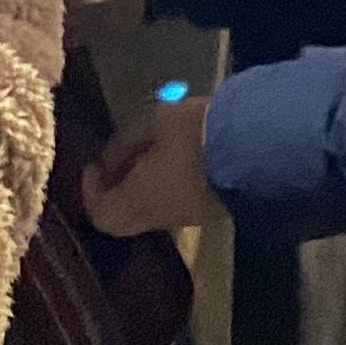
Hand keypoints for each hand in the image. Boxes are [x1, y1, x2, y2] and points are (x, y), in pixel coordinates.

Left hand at [81, 94, 218, 236]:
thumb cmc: (195, 133)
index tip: (94, 163)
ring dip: (136, 194)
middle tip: (113, 167)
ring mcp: (186, 218)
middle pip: (121, 222)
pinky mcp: (207, 212)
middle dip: (111, 196)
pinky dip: (158, 194)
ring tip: (142, 159)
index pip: (101, 213)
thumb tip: (107, 159)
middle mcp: (159, 217)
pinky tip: (168, 165)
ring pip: (146, 216)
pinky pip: (170, 210)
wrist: (255, 150)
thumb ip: (125, 142)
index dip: (90, 191)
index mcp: (139, 199)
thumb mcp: (155, 122)